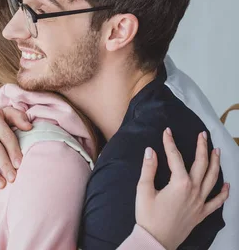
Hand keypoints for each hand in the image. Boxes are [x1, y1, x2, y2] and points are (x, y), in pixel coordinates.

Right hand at [135, 128, 229, 249]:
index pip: (175, 157)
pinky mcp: (201, 213)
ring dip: (216, 163)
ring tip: (217, 151)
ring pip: (212, 179)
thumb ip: (148, 169)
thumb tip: (150, 150)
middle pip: (201, 164)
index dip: (170, 143)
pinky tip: (227, 185)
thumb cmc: (148, 216)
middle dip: (202, 147)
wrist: (155, 240)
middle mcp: (193, 191)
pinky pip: (217, 202)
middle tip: (202, 135)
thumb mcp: (143, 190)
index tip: (167, 131)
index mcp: (179, 184)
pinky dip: (224, 193)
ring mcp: (200, 202)